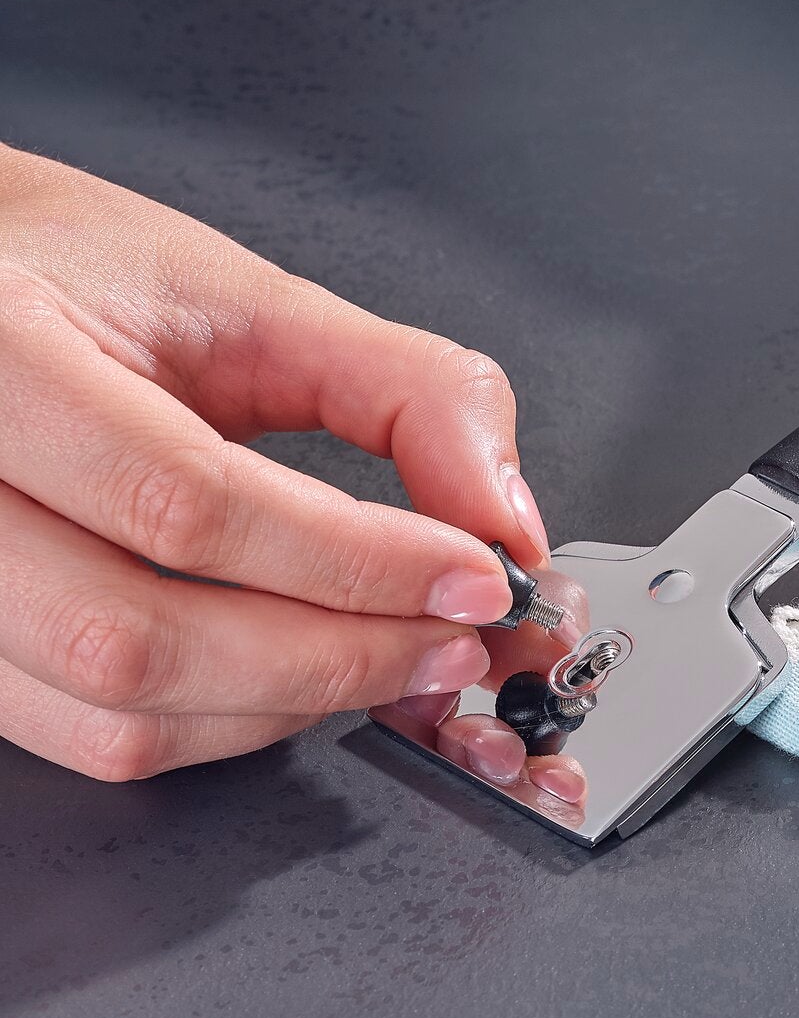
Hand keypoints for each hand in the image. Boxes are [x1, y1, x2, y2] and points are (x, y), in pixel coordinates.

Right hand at [0, 148, 554, 781]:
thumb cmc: (77, 279)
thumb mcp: (246, 297)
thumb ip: (403, 391)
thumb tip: (502, 517)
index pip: (186, 501)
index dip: (355, 559)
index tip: (478, 573)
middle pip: (139, 638)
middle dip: (336, 655)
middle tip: (459, 635)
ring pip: (115, 714)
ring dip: (291, 703)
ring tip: (405, 654)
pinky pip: (92, 738)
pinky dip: (227, 724)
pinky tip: (307, 675)